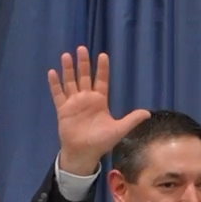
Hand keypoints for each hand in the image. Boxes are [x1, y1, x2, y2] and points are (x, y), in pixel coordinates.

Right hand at [47, 47, 149, 175]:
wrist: (84, 153)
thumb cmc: (101, 142)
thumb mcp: (119, 130)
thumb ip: (131, 120)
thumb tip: (148, 113)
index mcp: (100, 101)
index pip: (102, 81)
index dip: (102, 69)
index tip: (103, 55)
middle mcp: (86, 99)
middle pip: (84, 77)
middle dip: (83, 63)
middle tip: (82, 48)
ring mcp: (73, 103)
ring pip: (70, 82)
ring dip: (68, 69)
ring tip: (66, 56)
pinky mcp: (63, 109)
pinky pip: (58, 94)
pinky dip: (55, 84)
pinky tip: (52, 72)